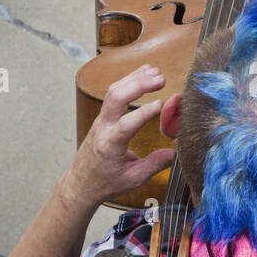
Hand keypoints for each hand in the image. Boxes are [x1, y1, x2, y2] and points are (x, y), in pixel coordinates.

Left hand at [62, 64, 177, 207]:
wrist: (80, 184)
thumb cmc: (105, 183)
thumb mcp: (134, 178)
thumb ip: (155, 164)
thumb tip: (176, 152)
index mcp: (110, 145)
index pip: (126, 124)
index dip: (143, 112)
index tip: (161, 104)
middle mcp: (103, 128)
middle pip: (116, 97)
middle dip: (138, 84)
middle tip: (161, 78)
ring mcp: (101, 120)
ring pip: (114, 91)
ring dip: (134, 78)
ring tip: (156, 72)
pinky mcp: (103, 117)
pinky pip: (113, 93)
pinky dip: (128, 81)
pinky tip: (143, 74)